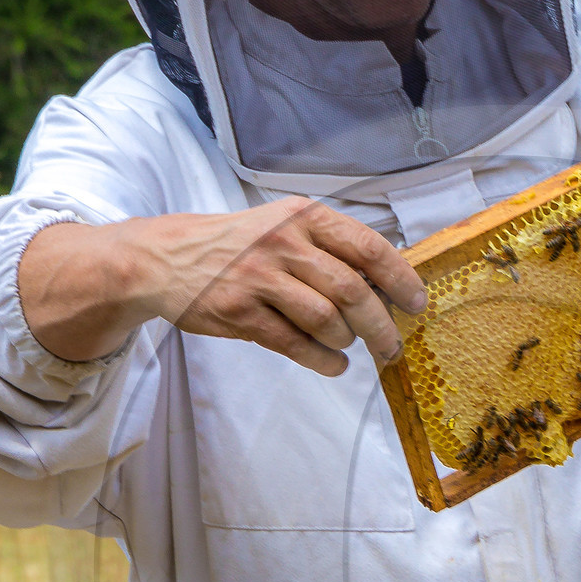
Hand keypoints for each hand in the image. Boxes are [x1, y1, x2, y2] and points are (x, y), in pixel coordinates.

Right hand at [18, 201, 427, 373]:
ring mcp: (259, 277)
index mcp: (302, 217)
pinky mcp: (238, 311)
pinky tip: (332, 364)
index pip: (368, 247)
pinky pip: (293, 343)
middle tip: (391, 345)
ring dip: (347, 342)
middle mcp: (283, 243)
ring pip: (326, 319)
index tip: (416, 303)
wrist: (164, 257)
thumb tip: (385, 281)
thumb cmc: (235, 244)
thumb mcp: (281, 225)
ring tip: (349, 348)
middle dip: (381, 325)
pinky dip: (321, 359)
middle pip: (353, 290)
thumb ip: (327, 247)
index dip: (400, 279)